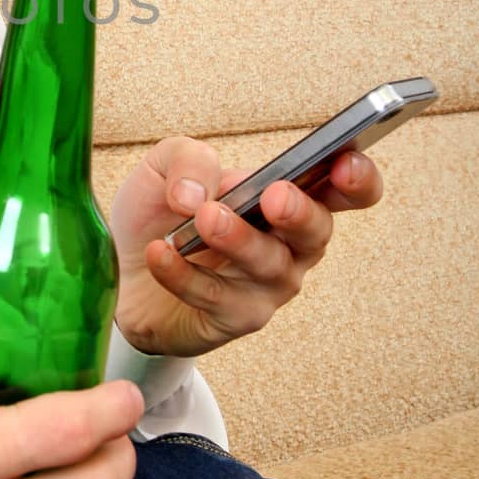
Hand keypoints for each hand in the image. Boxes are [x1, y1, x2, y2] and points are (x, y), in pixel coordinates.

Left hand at [109, 137, 382, 357]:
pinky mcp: (233, 319)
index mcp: (289, 197)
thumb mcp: (167, 165)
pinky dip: (185, 274)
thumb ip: (188, 160)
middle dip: (299, 213)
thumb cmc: (160, 210)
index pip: (345, 191)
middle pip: (316, 231)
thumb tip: (196, 193)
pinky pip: (216, 298)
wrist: (119, 264)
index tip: (345, 162)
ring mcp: (266, 286)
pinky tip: (159, 252)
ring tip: (204, 218)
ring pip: (267, 266)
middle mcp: (290, 244)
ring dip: (237, 240)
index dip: (358, 179)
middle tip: (273, 196)